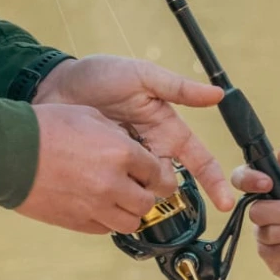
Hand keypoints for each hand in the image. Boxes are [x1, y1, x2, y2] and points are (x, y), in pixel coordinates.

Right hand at [17, 103, 178, 233]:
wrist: (8, 151)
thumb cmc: (47, 127)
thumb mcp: (90, 116)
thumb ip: (118, 135)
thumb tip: (132, 146)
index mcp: (120, 153)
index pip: (157, 173)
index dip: (156, 173)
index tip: (152, 173)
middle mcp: (112, 183)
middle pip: (147, 203)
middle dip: (145, 194)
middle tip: (136, 186)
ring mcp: (94, 206)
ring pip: (130, 223)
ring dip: (128, 211)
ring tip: (118, 199)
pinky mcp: (75, 222)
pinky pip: (104, 229)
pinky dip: (106, 220)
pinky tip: (97, 204)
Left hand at [32, 55, 232, 210]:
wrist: (54, 86)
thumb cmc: (101, 75)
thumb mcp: (143, 76)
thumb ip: (179, 88)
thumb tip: (218, 94)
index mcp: (167, 129)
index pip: (199, 160)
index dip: (214, 182)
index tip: (225, 204)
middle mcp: (151, 151)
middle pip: (168, 183)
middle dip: (160, 185)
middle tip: (138, 168)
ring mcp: (127, 165)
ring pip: (142, 192)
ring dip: (135, 188)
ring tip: (111, 165)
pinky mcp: (103, 174)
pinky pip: (115, 194)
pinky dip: (113, 194)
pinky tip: (99, 183)